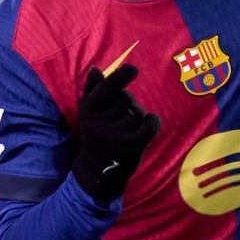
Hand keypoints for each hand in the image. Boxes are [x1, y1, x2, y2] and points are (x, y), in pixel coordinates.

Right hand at [72, 64, 160, 201]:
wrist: (98, 169)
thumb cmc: (97, 133)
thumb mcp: (90, 112)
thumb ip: (92, 90)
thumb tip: (95, 70)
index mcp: (87, 110)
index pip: (106, 89)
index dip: (120, 77)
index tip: (133, 69)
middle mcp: (99, 123)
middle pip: (126, 98)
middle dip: (129, 103)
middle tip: (122, 117)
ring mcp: (115, 136)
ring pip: (139, 112)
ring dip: (139, 116)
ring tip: (129, 128)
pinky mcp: (130, 146)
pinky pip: (149, 125)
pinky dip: (152, 122)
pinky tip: (149, 124)